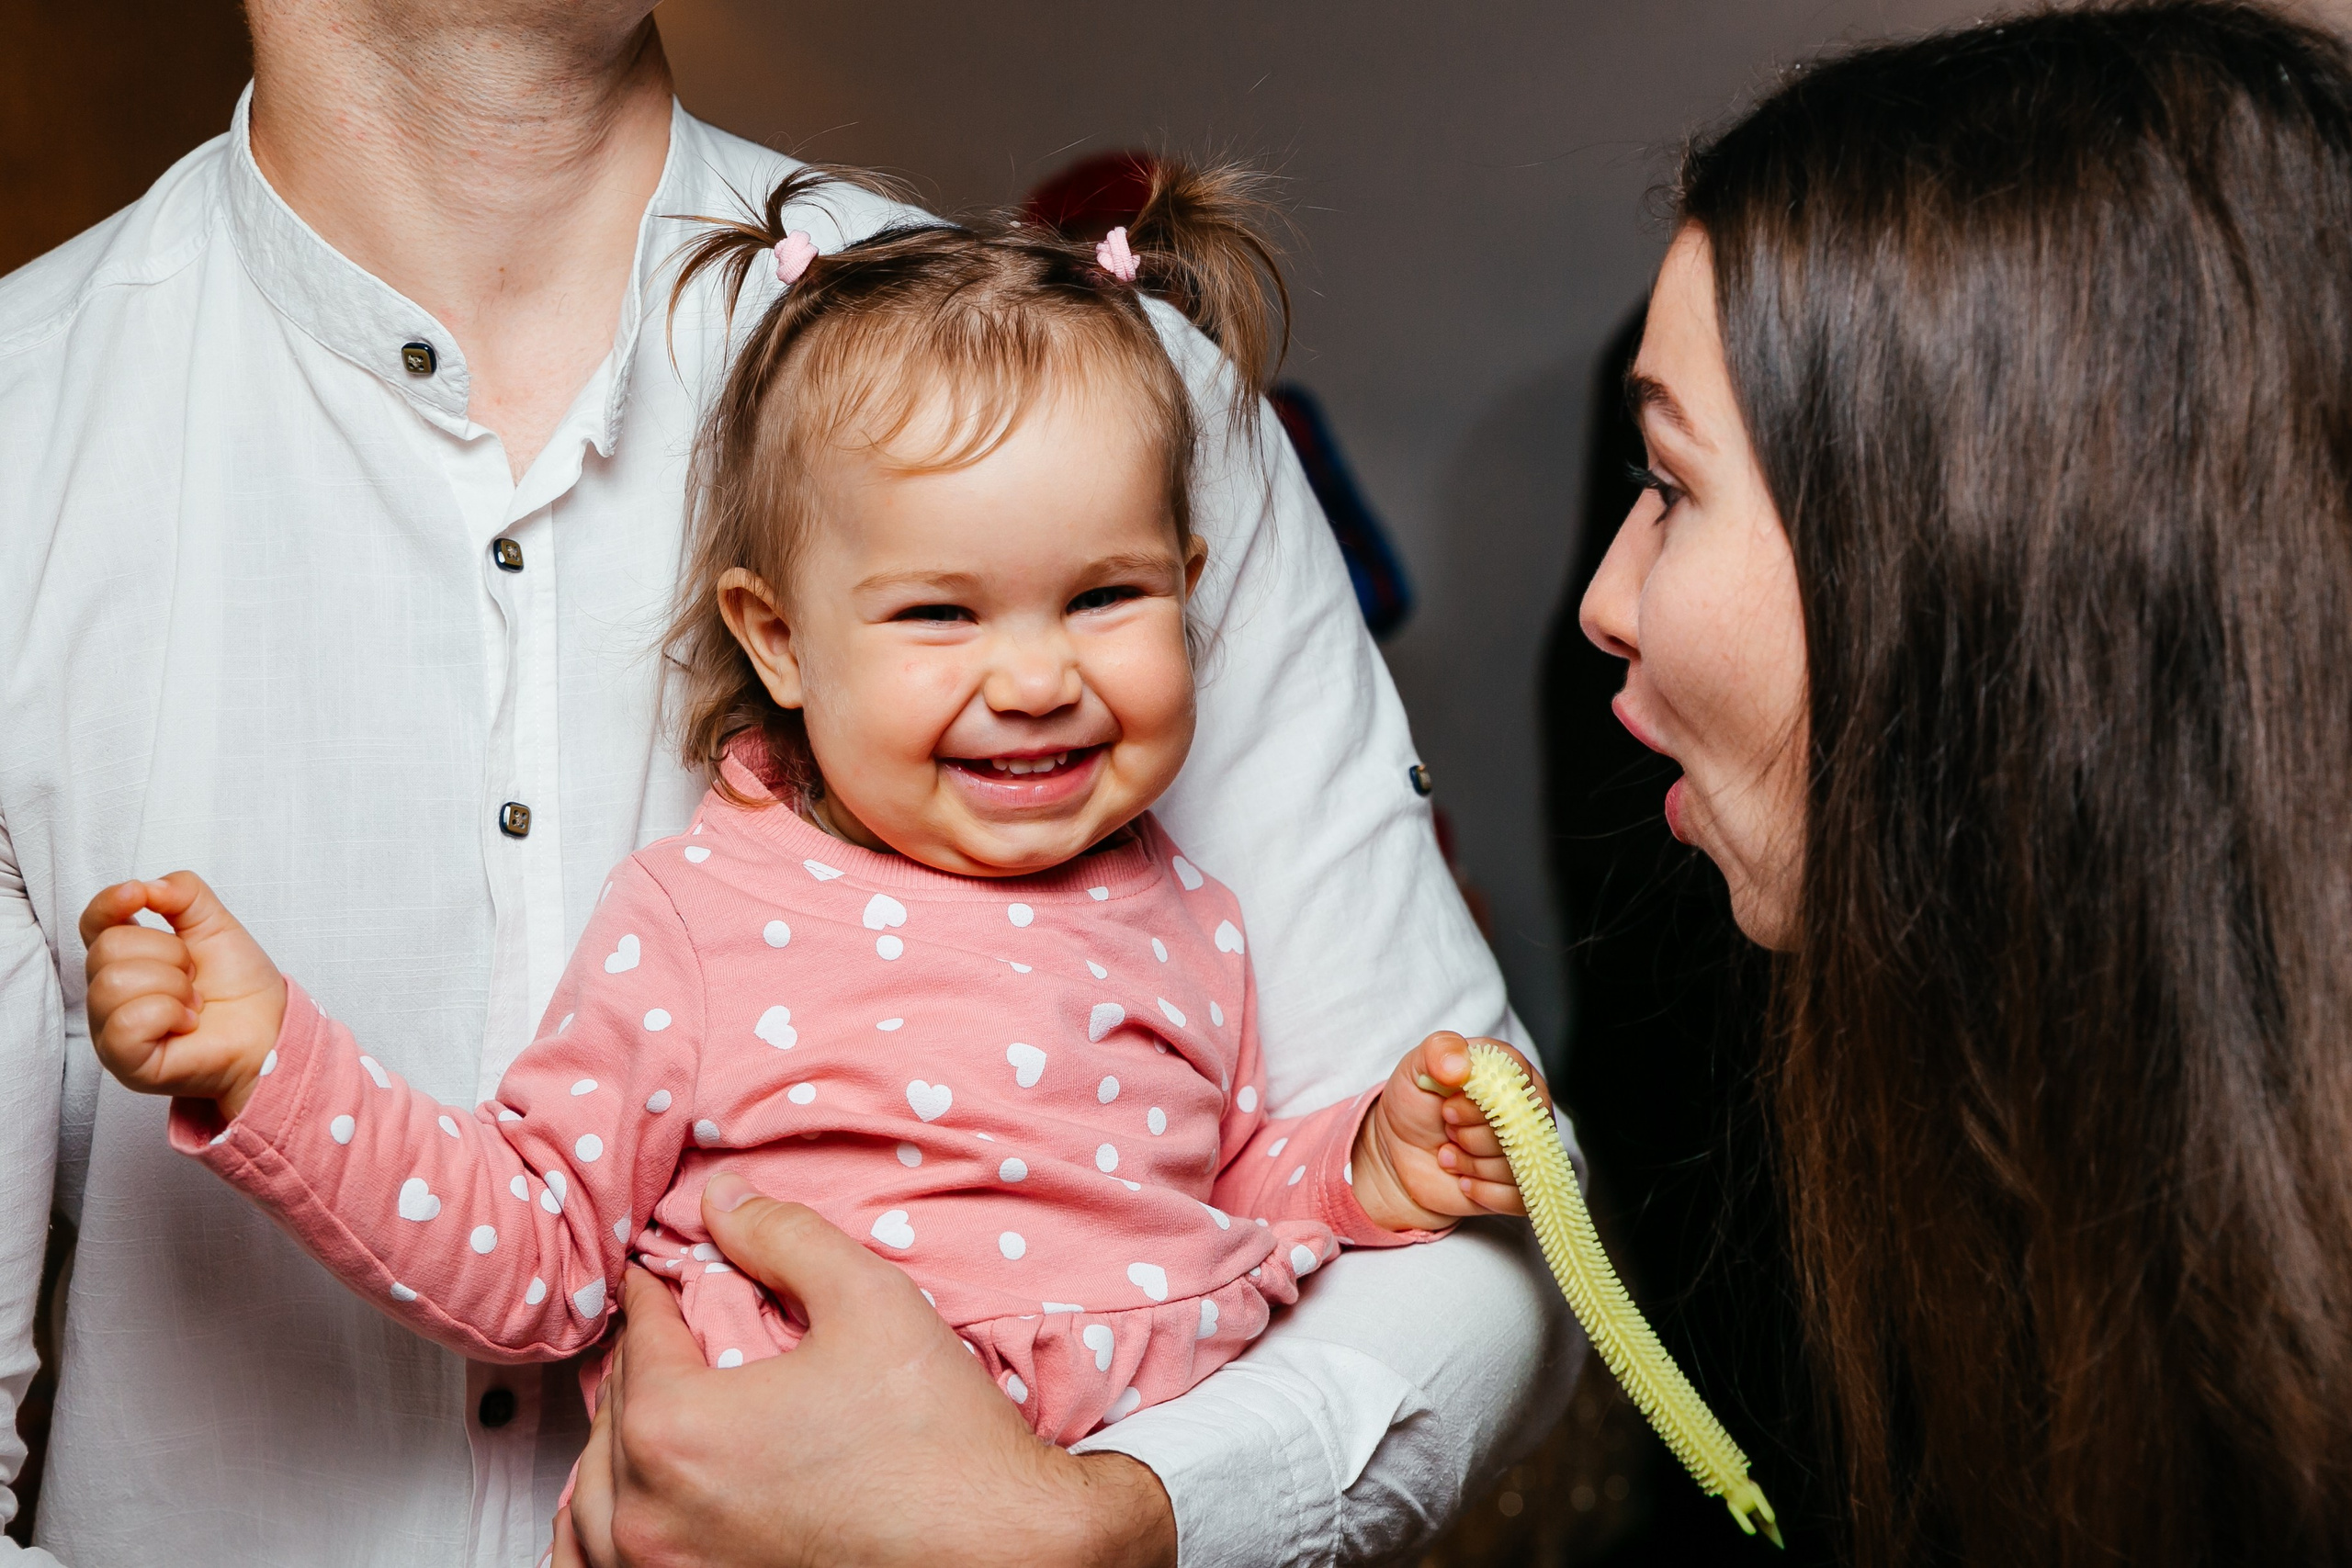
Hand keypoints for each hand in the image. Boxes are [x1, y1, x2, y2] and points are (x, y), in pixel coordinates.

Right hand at [80, 871, 285, 1119]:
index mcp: (125, 958)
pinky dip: (169, 1014)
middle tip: (194, 977)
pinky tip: (187, 1023)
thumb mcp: (215, 923)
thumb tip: (145, 887)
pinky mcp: (125, 1061)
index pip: (93, 922)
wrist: (271, 1026)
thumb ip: (182, 894)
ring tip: (194, 1002)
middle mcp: (109, 992)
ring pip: (115, 983)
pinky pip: (127, 1022)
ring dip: (173, 986)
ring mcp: (111, 1029)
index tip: (139, 896)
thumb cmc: (239, 983)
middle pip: (108, 948)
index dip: (109, 903)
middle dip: (169, 954)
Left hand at [563, 1173, 1177, 1567]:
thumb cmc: (940, 1440)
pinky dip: (612, 1530)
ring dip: (620, 1450)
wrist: (999, 1549)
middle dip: (648, 1367)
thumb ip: (784, 1237)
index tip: (674, 1276)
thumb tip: (721, 1198)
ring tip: (663, 1417)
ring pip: (594, 1503)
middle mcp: (649, 1517)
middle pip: (614, 1415)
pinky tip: (648, 1504)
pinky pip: (603, 1567)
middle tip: (682, 1337)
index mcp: (677, 1429)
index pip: (639, 1337)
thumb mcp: (870, 1301)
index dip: (659, 1293)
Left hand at [1349, 1031, 1548, 1230]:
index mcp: (1511, 1072)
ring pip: (1518, 1166)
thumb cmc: (1416, 1103)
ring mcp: (1529, 1148)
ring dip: (1471, 1164)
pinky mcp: (1522, 1185)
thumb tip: (1461, 1064)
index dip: (1478, 1103)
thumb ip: (1439, 1050)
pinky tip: (1462, 1179)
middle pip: (1519, 1130)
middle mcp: (1528, 1110)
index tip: (1447, 1106)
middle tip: (1446, 1128)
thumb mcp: (1416, 1066)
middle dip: (1469, 1136)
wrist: (1399, 1151)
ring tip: (1448, 1152)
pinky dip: (1482, 1191)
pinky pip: (1518, 1197)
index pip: (1517, 1086)